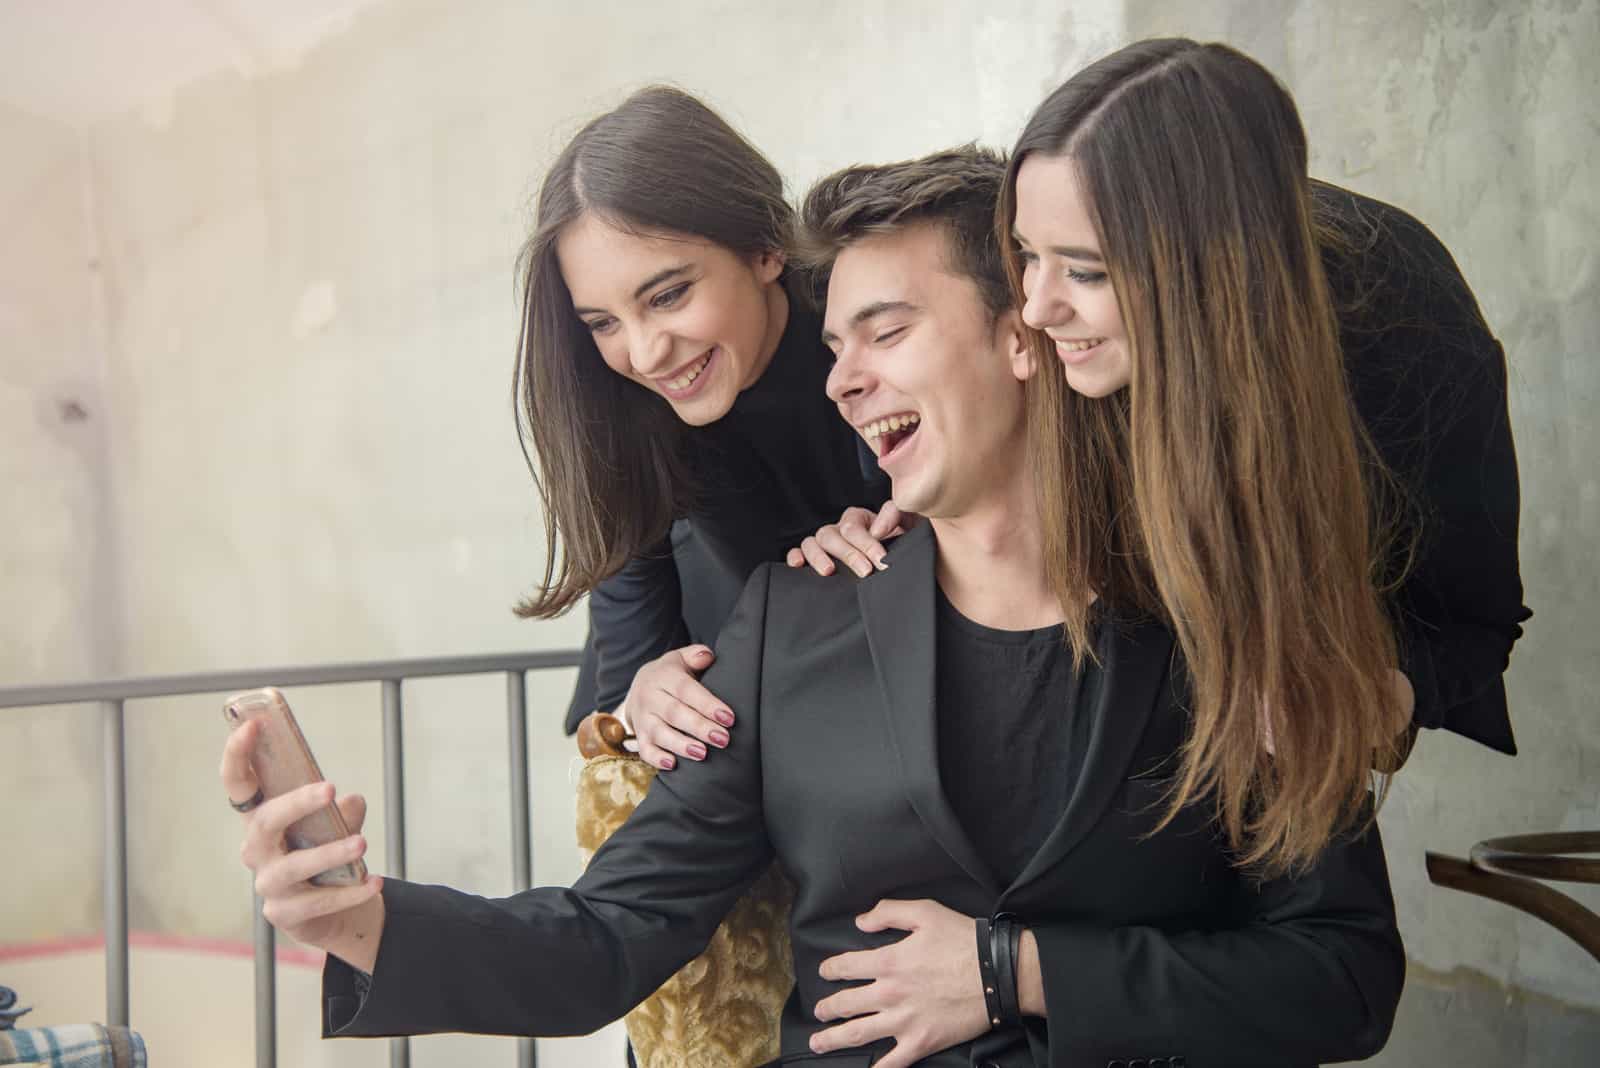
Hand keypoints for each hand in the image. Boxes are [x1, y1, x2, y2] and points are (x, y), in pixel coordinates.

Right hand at [221, 718, 384, 969]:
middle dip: (295, 804)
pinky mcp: (285, 914)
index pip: (238, 785)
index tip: (250, 726)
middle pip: (264, 823)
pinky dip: (349, 892)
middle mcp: (257, 850)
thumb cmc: (324, 852)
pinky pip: (317, 902)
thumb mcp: (335, 825)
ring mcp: (268, 884)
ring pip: (292, 867)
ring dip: (329, 853)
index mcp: (262, 819)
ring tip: (361, 843)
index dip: (237, 756)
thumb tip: (351, 801)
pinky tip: (373, 882)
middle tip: (330, 787)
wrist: (330, 909)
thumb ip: (342, 811)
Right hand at [624, 645, 734, 770]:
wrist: (639, 688)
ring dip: (681, 745)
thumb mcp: (681, 659)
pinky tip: (673, 765)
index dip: (707, 704)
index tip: (729, 717)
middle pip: (674, 713)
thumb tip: (707, 657)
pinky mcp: (639, 736)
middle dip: (699, 727)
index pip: (685, 690)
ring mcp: (643, 718)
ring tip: (702, 753)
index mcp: (663, 676)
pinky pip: (645, 750)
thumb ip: (696, 655)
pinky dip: (657, 759)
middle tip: (723, 739)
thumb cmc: (671, 675)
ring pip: (659, 733)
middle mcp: (650, 697)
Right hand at [785, 505, 917, 577]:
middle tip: (865, 571)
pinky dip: (795, 556)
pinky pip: (798, 552)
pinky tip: (799, 565)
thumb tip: (876, 530)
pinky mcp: (813, 558)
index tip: (881, 560)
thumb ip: (895, 515)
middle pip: (831, 535)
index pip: (854, 526)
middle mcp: (838, 529)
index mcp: (858, 519)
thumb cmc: (900, 543)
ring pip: (811, 542)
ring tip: (829, 571)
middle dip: (848, 553)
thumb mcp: (906, 524)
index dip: (866, 543)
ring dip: (818, 556)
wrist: (898, 564)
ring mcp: (825, 544)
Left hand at [810, 899, 989, 1067]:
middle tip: (820, 1012)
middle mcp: (890, 994)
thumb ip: (888, 912)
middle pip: (846, 1004)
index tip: (825, 972)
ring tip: (819, 1042)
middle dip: (827, 1008)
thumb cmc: (963, 940)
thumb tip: (860, 921)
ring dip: (834, 1039)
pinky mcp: (921, 1042)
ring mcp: (904, 1021)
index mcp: (889, 962)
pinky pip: (892, 1062)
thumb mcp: (926, 912)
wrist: (997, 974)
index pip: (846, 966)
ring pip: (858, 1033)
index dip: (831, 969)